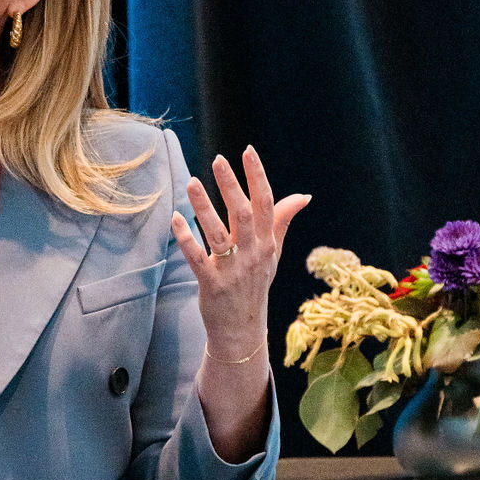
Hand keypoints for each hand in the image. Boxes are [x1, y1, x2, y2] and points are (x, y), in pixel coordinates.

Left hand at [170, 146, 309, 358]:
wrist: (242, 328)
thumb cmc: (255, 284)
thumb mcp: (272, 253)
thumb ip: (281, 221)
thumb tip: (303, 196)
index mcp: (267, 243)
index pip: (266, 204)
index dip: (257, 176)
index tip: (247, 151)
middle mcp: (253, 254)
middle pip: (244, 214)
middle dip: (232, 186)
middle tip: (218, 160)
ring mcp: (232, 270)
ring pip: (218, 234)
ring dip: (204, 207)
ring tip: (192, 182)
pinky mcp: (212, 285)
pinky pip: (197, 258)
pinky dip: (186, 238)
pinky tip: (175, 218)